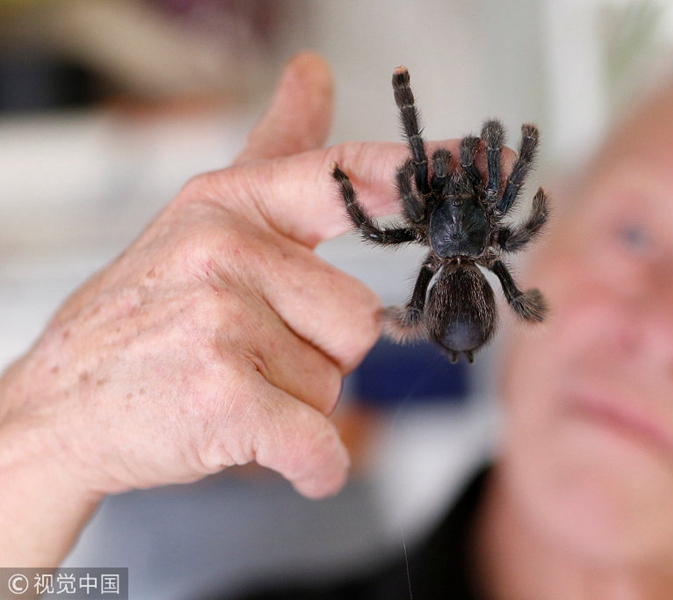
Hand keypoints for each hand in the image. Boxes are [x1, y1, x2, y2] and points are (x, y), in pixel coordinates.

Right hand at [0, 53, 407, 564]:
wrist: (58, 408)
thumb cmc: (140, 321)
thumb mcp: (200, 224)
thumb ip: (272, 155)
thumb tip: (312, 76)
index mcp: (229, 207)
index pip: (338, 177)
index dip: (409, 173)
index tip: (471, 159)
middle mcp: (226, 251)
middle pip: (359, 318)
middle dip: (317, 354)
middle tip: (246, 355)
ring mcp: (223, 322)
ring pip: (338, 382)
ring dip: (297, 402)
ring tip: (229, 387)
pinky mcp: (225, 398)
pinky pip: (321, 447)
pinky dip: (308, 467)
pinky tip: (260, 449)